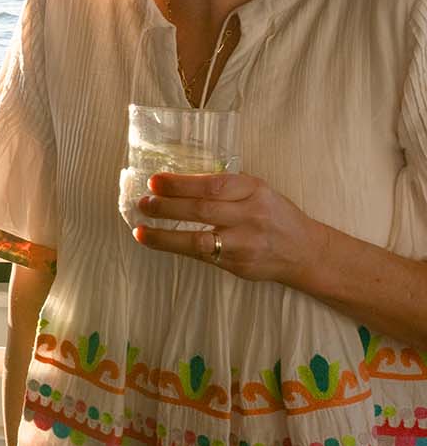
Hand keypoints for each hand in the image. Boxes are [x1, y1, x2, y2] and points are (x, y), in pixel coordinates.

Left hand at [134, 171, 325, 284]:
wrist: (305, 252)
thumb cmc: (273, 215)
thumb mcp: (256, 190)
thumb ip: (224, 186)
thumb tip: (175, 180)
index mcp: (254, 190)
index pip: (213, 184)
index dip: (181, 183)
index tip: (155, 181)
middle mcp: (251, 216)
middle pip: (203, 210)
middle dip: (167, 207)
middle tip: (143, 202)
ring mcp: (245, 243)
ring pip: (199, 239)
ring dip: (164, 235)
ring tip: (141, 230)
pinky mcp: (239, 265)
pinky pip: (202, 256)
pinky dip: (176, 248)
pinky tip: (157, 242)